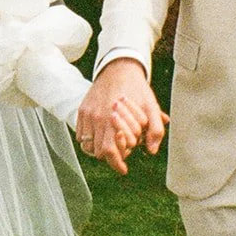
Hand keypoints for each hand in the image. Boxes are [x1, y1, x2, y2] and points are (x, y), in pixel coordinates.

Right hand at [75, 58, 166, 174]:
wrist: (119, 67)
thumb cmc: (136, 88)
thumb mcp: (151, 107)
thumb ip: (155, 130)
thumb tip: (151, 151)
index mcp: (113, 118)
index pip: (109, 152)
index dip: (117, 163)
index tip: (123, 168)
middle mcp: (97, 117)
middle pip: (98, 151)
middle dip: (110, 156)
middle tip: (121, 153)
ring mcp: (87, 113)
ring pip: (87, 145)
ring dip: (99, 148)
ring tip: (110, 144)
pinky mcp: (82, 109)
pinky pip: (80, 133)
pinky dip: (89, 139)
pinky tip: (101, 135)